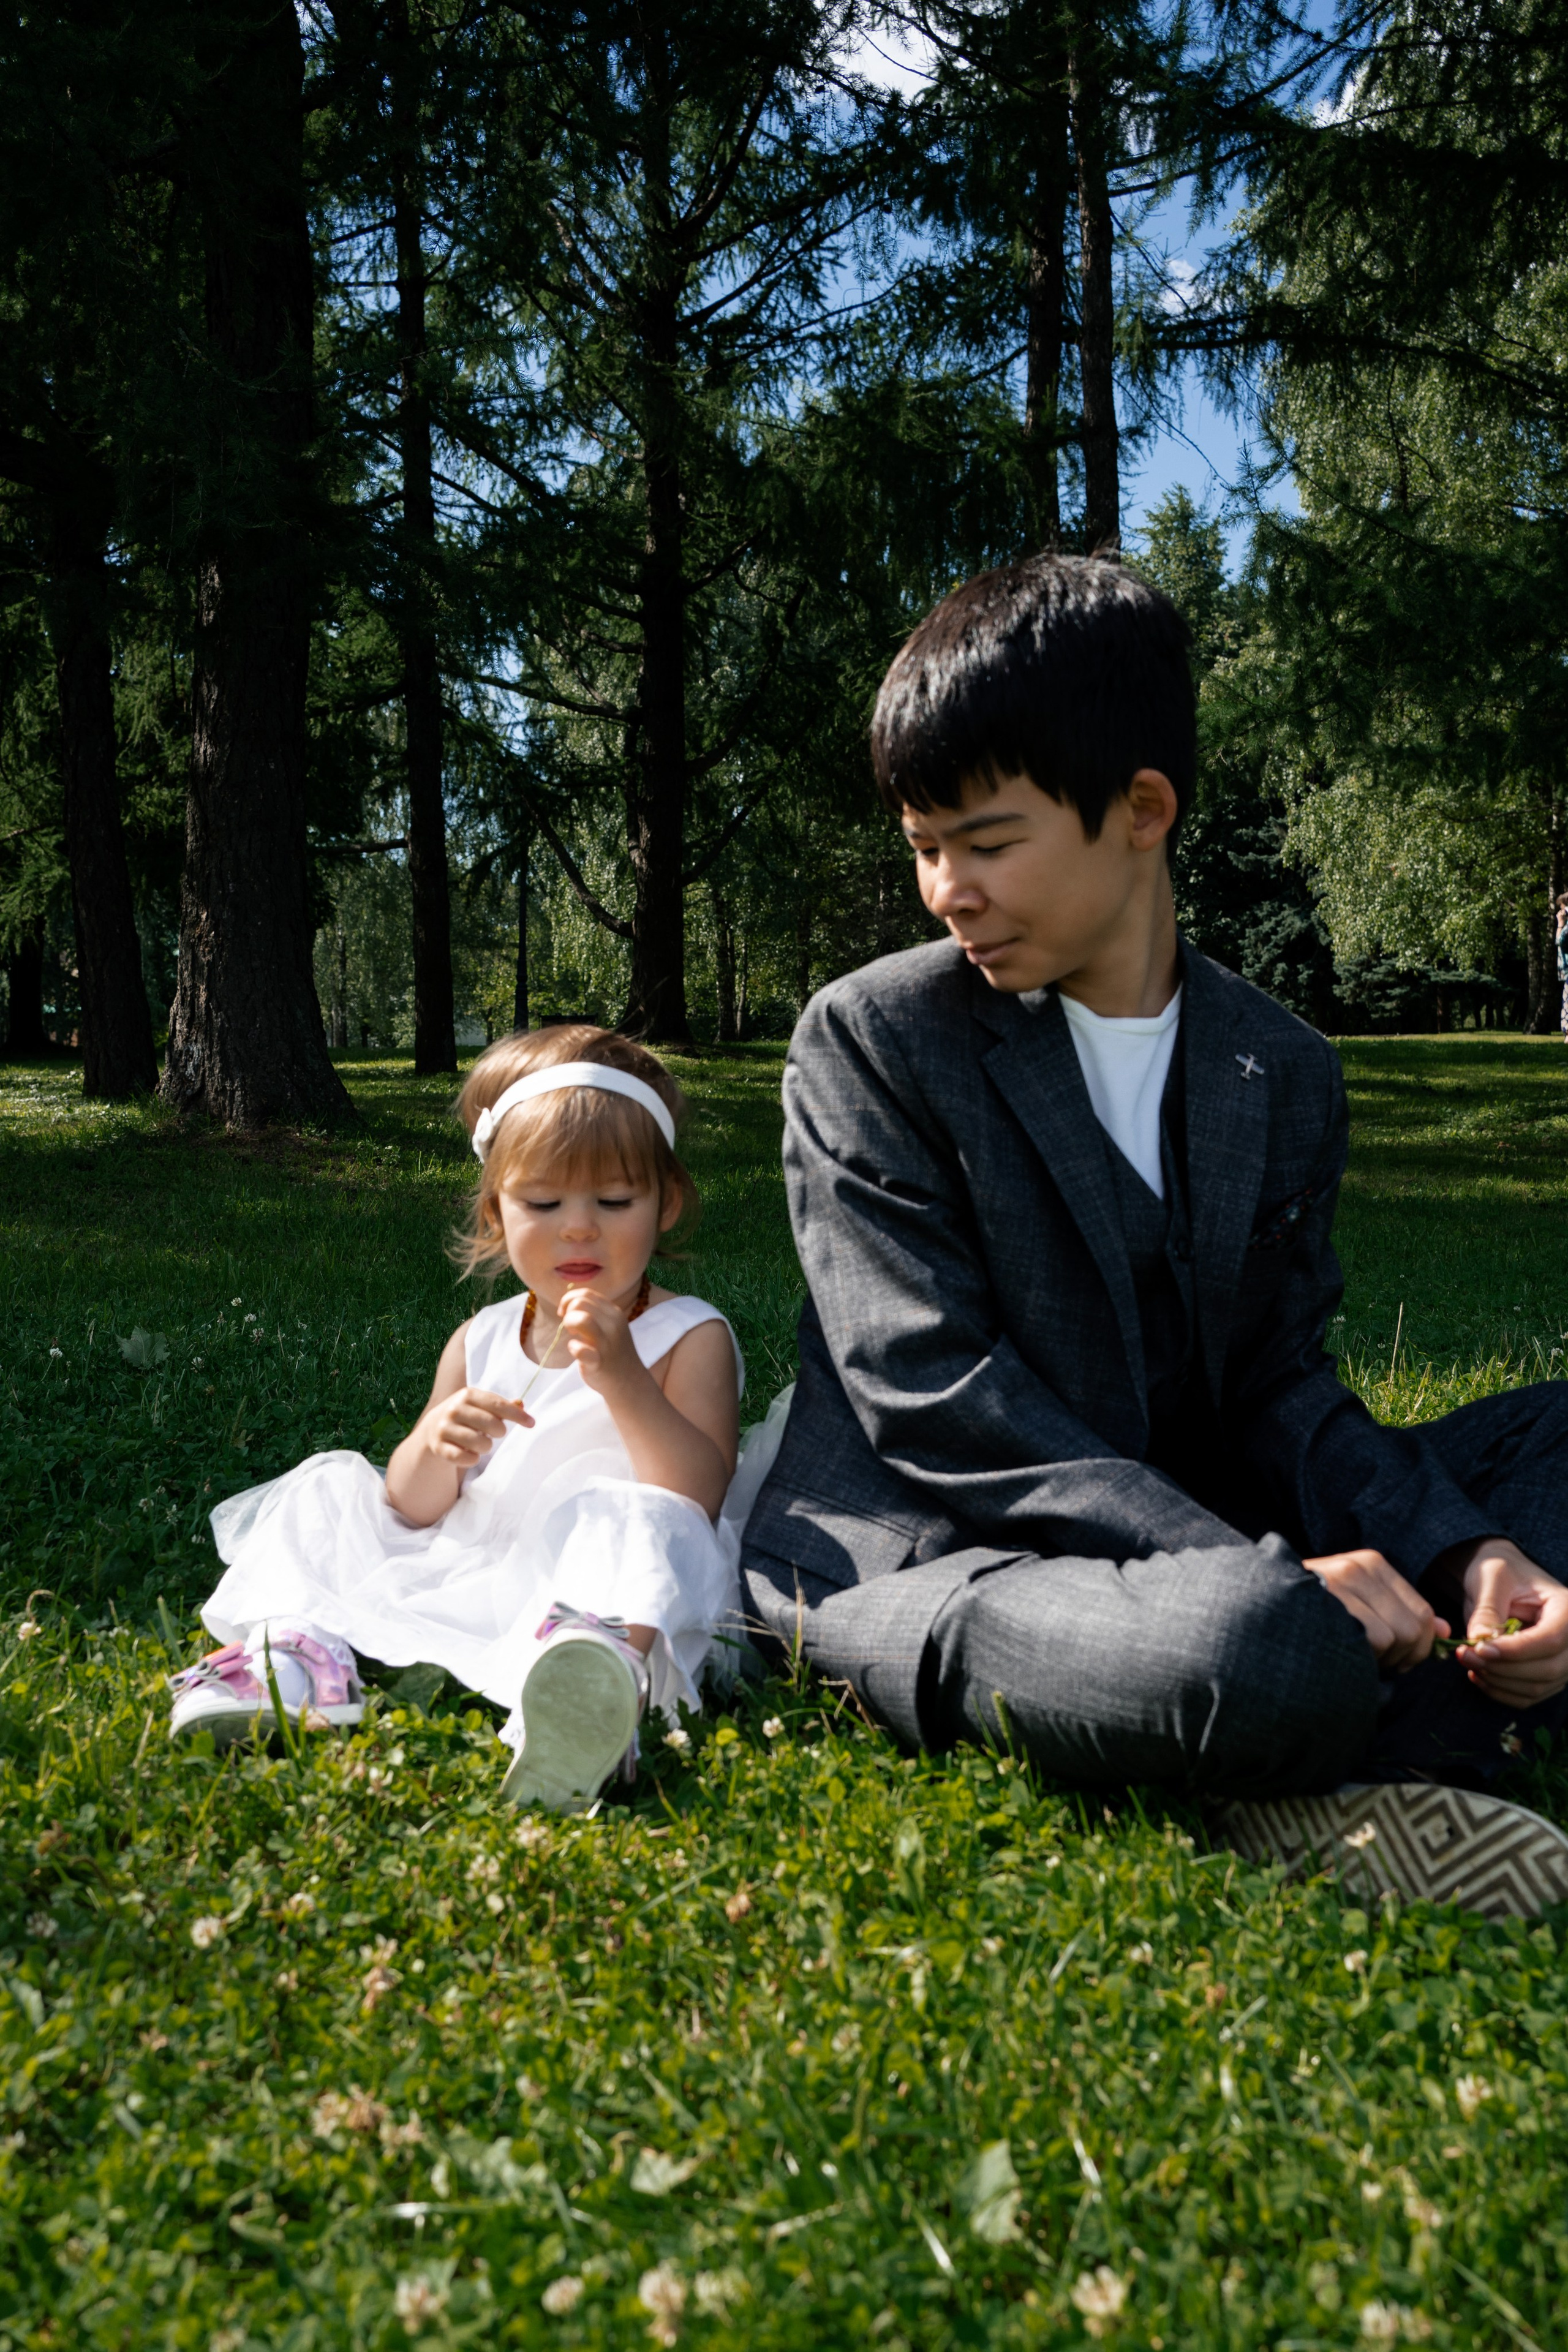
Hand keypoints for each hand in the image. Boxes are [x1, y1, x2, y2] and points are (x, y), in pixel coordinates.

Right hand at [418, 1385, 531, 1467]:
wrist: (432, 1428)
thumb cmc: (467, 1415)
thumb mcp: (481, 1405)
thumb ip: (502, 1405)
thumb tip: (521, 1405)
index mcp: (468, 1394)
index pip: (498, 1405)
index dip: (517, 1415)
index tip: (532, 1423)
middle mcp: (455, 1409)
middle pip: (492, 1425)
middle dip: (499, 1432)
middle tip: (494, 1433)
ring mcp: (445, 1428)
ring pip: (481, 1444)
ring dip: (486, 1447)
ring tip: (479, 1442)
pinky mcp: (439, 1447)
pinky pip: (466, 1458)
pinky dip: (473, 1459)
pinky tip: (471, 1454)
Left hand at [557, 1287, 643, 1395]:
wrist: (628, 1381)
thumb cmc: (613, 1351)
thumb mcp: (610, 1325)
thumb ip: (594, 1312)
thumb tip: (568, 1303)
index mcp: (614, 1313)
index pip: (586, 1293)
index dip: (569, 1300)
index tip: (565, 1313)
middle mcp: (613, 1325)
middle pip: (580, 1303)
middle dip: (568, 1312)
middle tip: (571, 1327)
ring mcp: (606, 1344)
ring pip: (581, 1319)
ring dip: (569, 1324)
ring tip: (574, 1335)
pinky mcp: (598, 1362)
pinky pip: (580, 1349)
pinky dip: (573, 1348)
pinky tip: (576, 1351)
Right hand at [1303, 1547, 1447, 1672]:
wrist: (1259, 1609)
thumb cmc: (1314, 1617)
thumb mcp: (1363, 1608)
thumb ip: (1403, 1615)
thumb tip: (1445, 1630)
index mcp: (1371, 1564)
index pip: (1423, 1613)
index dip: (1417, 1646)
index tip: (1394, 1657)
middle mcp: (1358, 1566)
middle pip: (1416, 1627)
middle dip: (1403, 1657)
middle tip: (1374, 1662)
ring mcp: (1342, 1580)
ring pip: (1398, 1636)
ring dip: (1382, 1660)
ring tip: (1353, 1655)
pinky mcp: (1330, 1600)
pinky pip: (1375, 1640)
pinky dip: (1364, 1659)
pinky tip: (1340, 1654)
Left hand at [1453, 1539, 1567, 1707]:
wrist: (1502, 1580)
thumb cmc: (1500, 1572)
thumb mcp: (1491, 1578)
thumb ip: (1487, 1610)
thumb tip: (1479, 1643)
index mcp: (1567, 1608)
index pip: (1551, 1640)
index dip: (1516, 1650)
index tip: (1479, 1648)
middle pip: (1549, 1669)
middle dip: (1503, 1668)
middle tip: (1465, 1654)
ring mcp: (1562, 1661)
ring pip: (1537, 1688)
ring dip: (1498, 1681)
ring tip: (1468, 1660)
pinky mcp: (1546, 1676)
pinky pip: (1527, 1697)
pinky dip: (1500, 1691)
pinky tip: (1478, 1673)